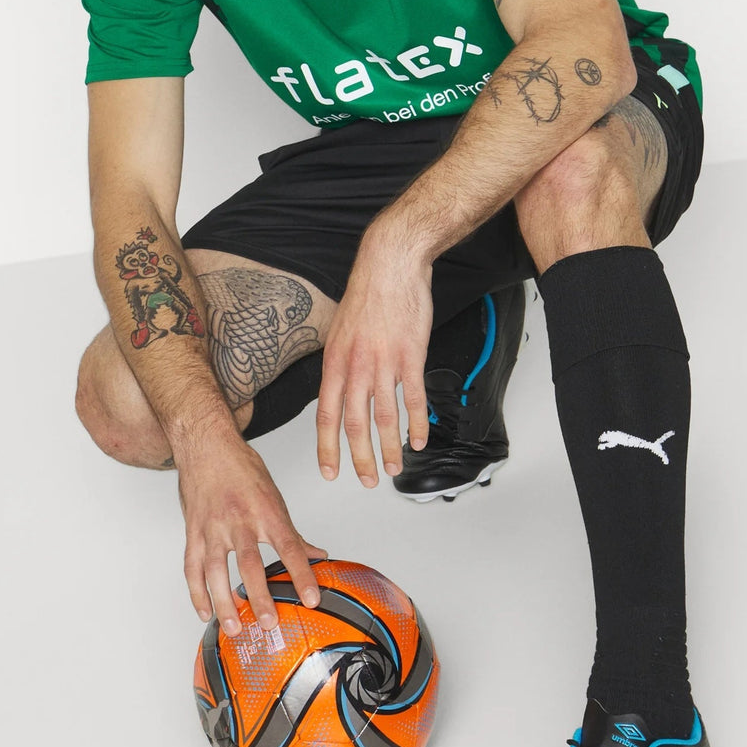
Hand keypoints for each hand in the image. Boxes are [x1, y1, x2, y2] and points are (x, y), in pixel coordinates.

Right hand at [177, 430, 326, 635]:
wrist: (206, 446)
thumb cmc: (241, 467)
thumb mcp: (274, 496)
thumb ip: (292, 532)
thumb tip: (317, 555)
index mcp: (266, 511)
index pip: (290, 548)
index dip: (302, 575)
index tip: (311, 599)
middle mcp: (239, 520)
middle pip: (250, 564)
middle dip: (259, 596)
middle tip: (268, 622)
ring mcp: (213, 527)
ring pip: (216, 571)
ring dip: (224, 602)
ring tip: (234, 627)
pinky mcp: (193, 532)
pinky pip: (192, 567)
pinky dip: (197, 592)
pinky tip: (205, 611)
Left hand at [316, 235, 432, 486]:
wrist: (390, 265)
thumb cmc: (366, 295)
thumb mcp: (339, 331)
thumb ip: (339, 364)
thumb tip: (338, 390)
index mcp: (334, 362)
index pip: (326, 415)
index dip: (327, 448)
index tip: (330, 472)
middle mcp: (355, 366)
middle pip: (354, 425)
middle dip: (359, 459)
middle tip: (366, 481)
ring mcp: (384, 363)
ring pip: (385, 418)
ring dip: (389, 449)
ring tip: (394, 469)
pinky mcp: (411, 356)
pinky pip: (414, 399)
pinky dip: (418, 423)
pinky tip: (420, 439)